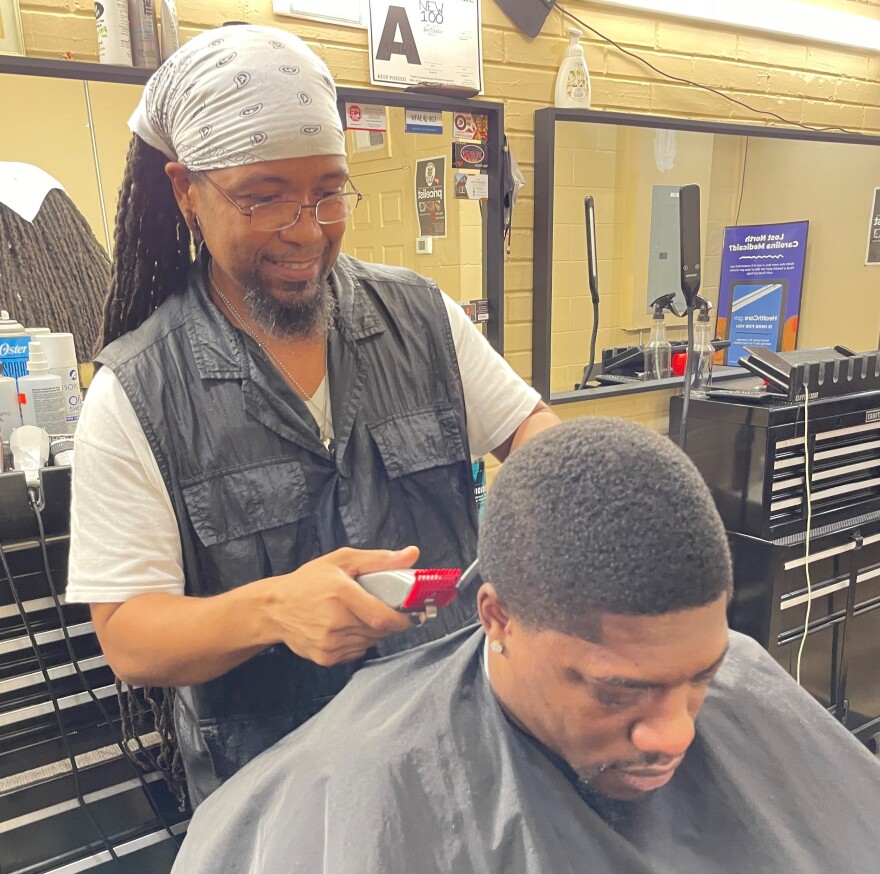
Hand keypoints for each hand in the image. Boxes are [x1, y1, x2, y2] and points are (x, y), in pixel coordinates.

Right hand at [262, 547, 419, 666]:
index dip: (403, 619)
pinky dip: (359, 641)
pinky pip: (356, 652)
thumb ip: (379, 559)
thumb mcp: (343, 560)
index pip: (383, 617)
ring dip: (374, 631)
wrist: (274, 608)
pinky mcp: (325, 658)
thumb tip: (412, 554)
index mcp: (341, 594)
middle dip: (389, 621)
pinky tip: (347, 627)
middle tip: (384, 607)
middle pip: (379, 631)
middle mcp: (335, 622)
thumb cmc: (309, 581)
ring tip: (361, 615)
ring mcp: (329, 643)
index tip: (414, 613)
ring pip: (370, 642)